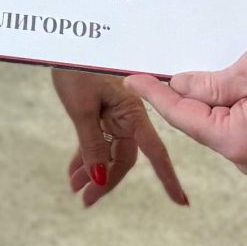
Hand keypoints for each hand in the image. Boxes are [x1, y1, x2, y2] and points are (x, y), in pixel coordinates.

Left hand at [53, 67, 188, 208]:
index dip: (167, 177)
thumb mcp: (81, 108)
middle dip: (106, 180)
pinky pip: (98, 140)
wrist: (65, 45)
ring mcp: (114, 115)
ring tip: (75, 188)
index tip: (181, 200)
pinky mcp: (100, 112)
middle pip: (123, 157)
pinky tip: (75, 172)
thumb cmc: (76, 68)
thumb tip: (100, 177)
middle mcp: (127, 116)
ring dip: (93, 170)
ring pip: (108, 151)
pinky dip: (86, 155)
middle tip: (87, 200)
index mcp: (131, 113)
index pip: (154, 152)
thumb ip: (92, 143)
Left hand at [128, 43, 246, 175]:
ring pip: (218, 123)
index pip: (181, 116)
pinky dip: (229, 105)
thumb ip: (211, 82)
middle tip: (161, 66)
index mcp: (235, 141)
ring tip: (201, 69)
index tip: (133, 79)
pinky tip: (228, 84)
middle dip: (183, 94)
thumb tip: (181, 85)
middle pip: (199, 122)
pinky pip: (237, 125)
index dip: (155, 95)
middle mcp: (244, 157)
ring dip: (209, 98)